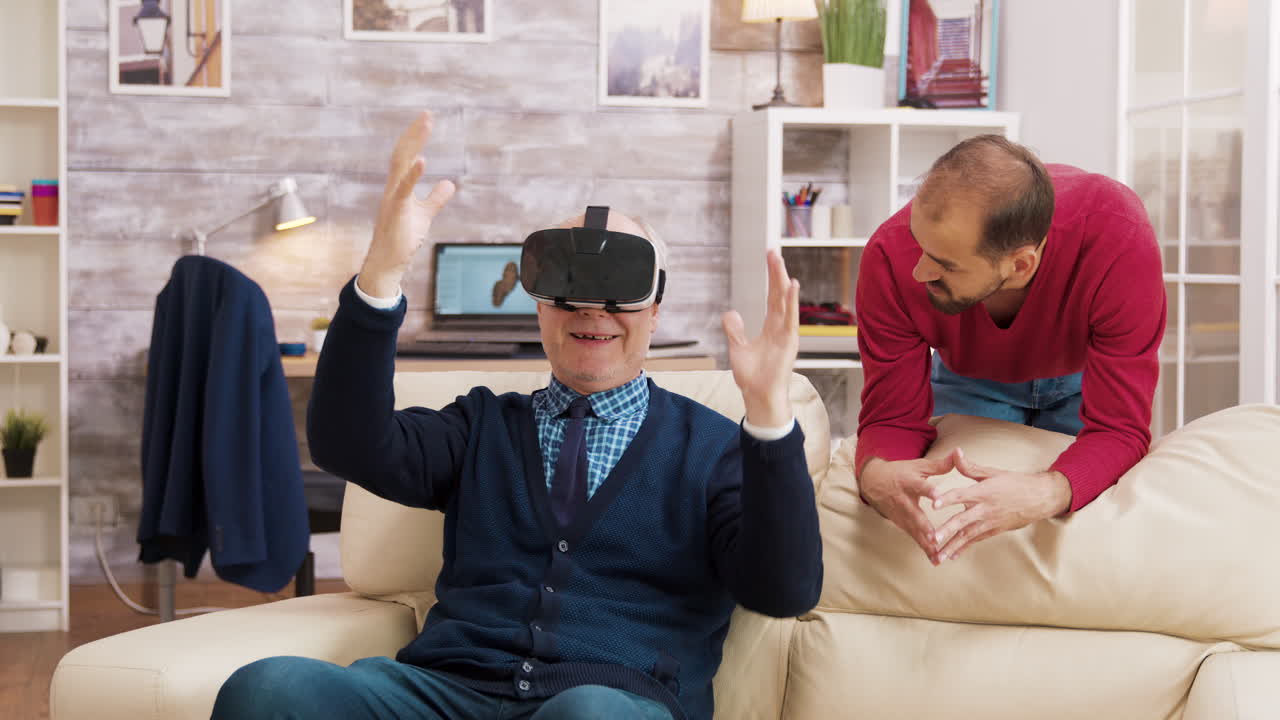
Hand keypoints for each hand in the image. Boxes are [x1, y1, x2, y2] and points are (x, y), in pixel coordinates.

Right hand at [357, 111, 456, 297]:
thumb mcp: (425, 214)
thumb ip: (436, 198)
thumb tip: (450, 184)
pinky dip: (412, 174)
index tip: (427, 119)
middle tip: (427, 114)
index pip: (406, 156)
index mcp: (398, 186)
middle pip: (402, 153)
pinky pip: (403, 189)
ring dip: (413, 144)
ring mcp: (392, 198)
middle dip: (414, 133)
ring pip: (400, 165)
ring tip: (425, 125)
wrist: (388, 263)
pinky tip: (422, 160)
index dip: (415, 137)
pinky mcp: (395, 212)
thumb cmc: (403, 238)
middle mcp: (392, 187)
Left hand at [722, 249, 798, 427]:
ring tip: (780, 262)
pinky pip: (791, 318)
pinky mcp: (789, 342)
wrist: (758, 396)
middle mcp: (781, 327)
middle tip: (774, 252)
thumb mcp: (738, 348)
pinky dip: (792, 302)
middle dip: (776, 273)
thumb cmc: (752, 377)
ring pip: (785, 302)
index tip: (770, 259)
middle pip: (779, 295)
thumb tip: (731, 312)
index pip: (773, 297)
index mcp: (771, 327)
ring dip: (783, 282)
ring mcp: (786, 334)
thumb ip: (735, 330)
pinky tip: (791, 286)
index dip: (771, 278)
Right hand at [859, 452, 959, 564]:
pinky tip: (935, 558)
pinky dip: (923, 548)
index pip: (920, 487)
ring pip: (914, 530)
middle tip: (935, 537)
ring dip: (925, 542)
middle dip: (924, 527)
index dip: (929, 492)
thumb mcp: (918, 466)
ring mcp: (901, 514)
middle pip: (915, 514)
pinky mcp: (900, 523)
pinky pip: (913, 537)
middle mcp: (903, 500)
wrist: (874, 482)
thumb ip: (940, 464)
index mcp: (909, 482)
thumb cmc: (901, 473)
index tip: (937, 498)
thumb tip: (958, 453)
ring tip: (938, 554)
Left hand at [928, 448, 1071, 561]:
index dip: (948, 499)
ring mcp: (990, 522)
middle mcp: (985, 509)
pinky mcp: (994, 530)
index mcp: (983, 492)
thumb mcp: (992, 472)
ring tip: (937, 556)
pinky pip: (976, 540)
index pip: (962, 495)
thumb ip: (970, 466)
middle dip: (947, 530)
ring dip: (952, 545)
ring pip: (968, 535)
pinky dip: (963, 548)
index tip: (934, 504)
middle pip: (963, 520)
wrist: (1039, 499)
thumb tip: (956, 452)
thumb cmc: (1014, 483)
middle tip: (932, 538)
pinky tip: (951, 555)